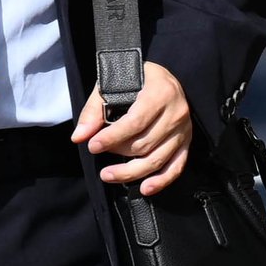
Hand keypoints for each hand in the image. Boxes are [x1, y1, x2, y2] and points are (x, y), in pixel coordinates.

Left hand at [74, 60, 193, 190]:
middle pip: (144, 144)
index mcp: (160, 93)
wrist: (162, 77)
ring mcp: (183, 130)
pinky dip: (161, 181)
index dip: (111, 138)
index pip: (134, 123)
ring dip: (131, 172)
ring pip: (157, 159)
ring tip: (108, 175)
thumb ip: (94, 110)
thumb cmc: (136, 79)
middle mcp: (176, 112)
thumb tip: (79, 137)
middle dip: (117, 152)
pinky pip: (175, 167)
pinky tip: (144, 188)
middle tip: (97, 152)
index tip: (92, 145)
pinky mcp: (186, 142)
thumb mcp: (112, 85)